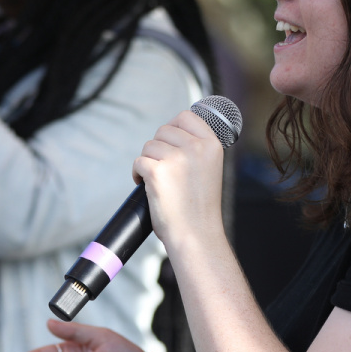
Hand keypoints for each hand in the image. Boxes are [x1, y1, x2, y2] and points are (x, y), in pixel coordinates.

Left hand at [132, 109, 225, 251]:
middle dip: (158, 148)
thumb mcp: (209, 168)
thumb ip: (196, 148)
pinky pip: (138, 161)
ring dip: (148, 161)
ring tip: (158, 181)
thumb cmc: (200, 206)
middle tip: (164, 170)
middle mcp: (196, 148)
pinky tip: (146, 186)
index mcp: (212, 145)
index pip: (186, 116)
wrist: (197, 235)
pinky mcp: (157, 172)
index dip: (173, 127)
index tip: (169, 142)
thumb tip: (171, 131)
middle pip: (163, 130)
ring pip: (148, 146)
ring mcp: (177, 159)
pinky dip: (137, 174)